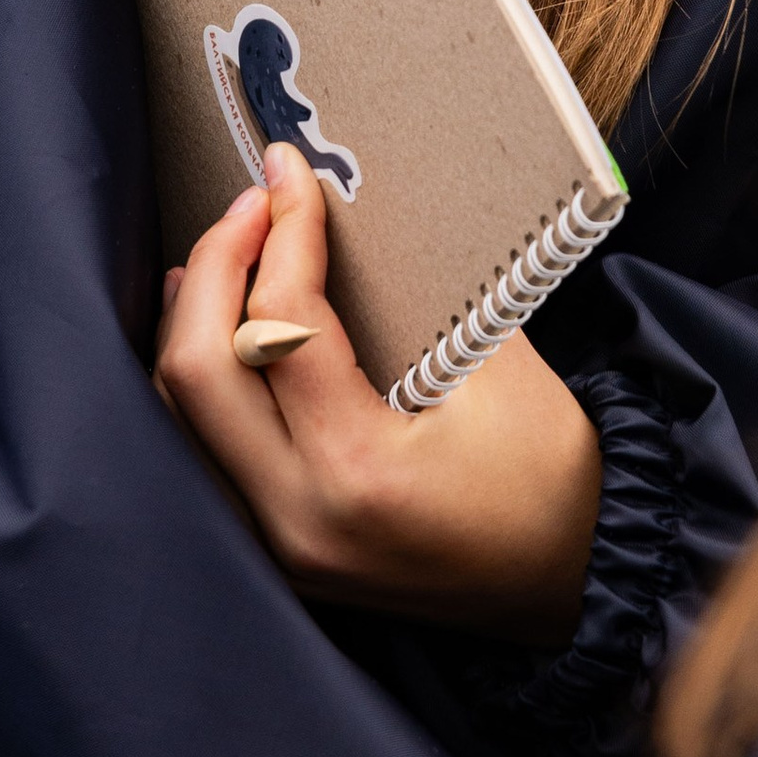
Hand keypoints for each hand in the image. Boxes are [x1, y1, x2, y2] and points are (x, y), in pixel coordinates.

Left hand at [154, 146, 601, 640]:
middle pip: (198, 371)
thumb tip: (337, 212)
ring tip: (223, 250)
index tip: (291, 172)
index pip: (281, 324)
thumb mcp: (497, 365)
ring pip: (178, 419)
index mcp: (360, 472)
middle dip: (219, 264)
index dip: (282, 231)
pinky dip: (199, 384)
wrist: (579, 583)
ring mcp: (279, 549)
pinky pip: (203, 456)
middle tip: (255, 204)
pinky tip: (213, 330)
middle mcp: (298, 520)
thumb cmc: (552, 477)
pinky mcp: (279, 555)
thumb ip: (413, 288)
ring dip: (191, 321)